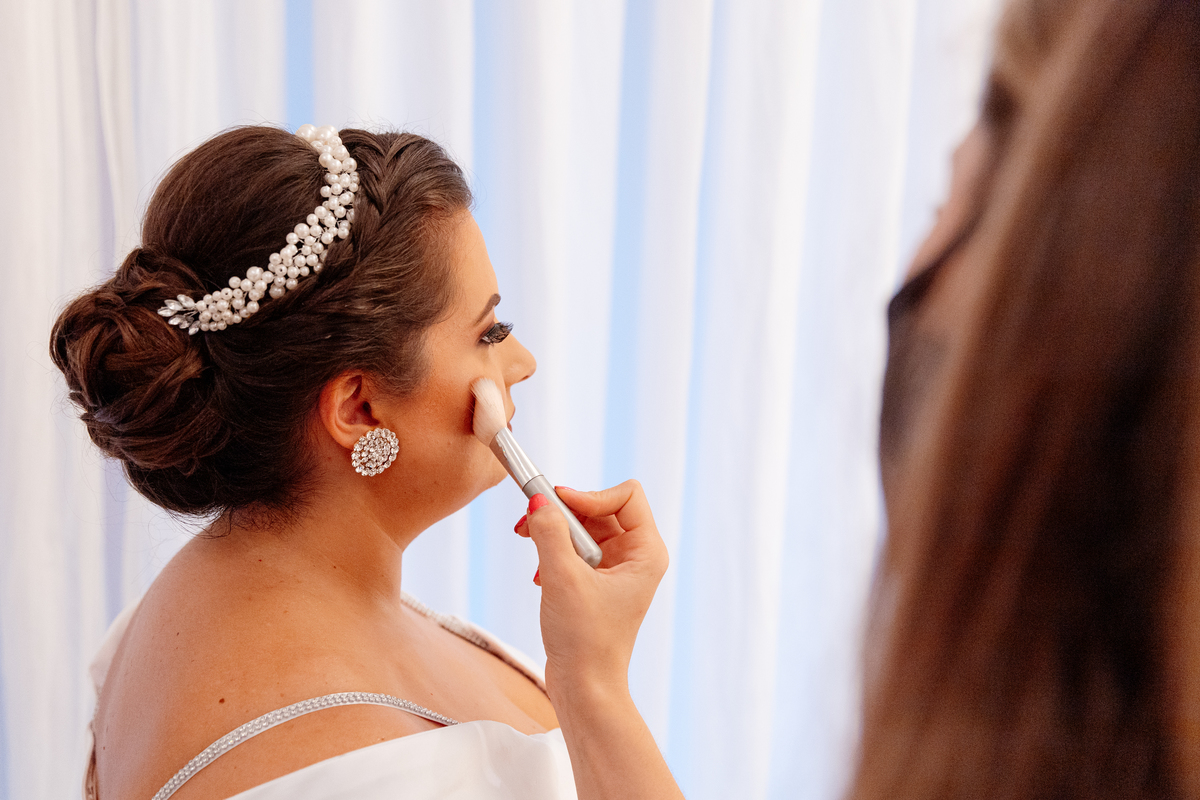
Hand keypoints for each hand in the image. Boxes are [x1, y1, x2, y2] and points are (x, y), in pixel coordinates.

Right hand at [515, 481, 667, 700]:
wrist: (584, 687)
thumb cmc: (585, 638)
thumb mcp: (562, 576)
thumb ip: (549, 532)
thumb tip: (538, 500)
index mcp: (646, 552)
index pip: (626, 495)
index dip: (589, 495)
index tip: (556, 504)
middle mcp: (637, 557)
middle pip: (600, 509)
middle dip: (564, 514)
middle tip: (530, 521)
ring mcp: (618, 570)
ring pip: (584, 529)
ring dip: (554, 534)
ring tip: (529, 543)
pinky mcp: (599, 583)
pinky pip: (576, 551)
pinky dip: (554, 554)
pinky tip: (540, 576)